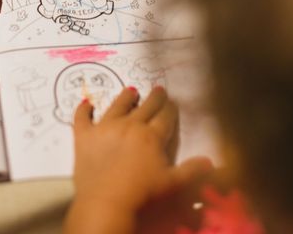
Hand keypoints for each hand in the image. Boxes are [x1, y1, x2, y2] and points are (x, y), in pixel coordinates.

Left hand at [63, 86, 211, 233]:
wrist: (106, 202)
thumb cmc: (142, 194)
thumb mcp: (173, 184)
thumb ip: (191, 171)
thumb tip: (210, 161)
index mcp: (151, 136)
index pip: (165, 117)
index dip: (170, 108)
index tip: (172, 101)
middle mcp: (129, 125)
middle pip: (144, 107)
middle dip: (154, 98)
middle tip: (158, 89)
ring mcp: (105, 128)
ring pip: (117, 106)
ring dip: (125, 97)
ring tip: (130, 90)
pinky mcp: (84, 136)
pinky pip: (82, 119)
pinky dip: (83, 110)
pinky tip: (86, 104)